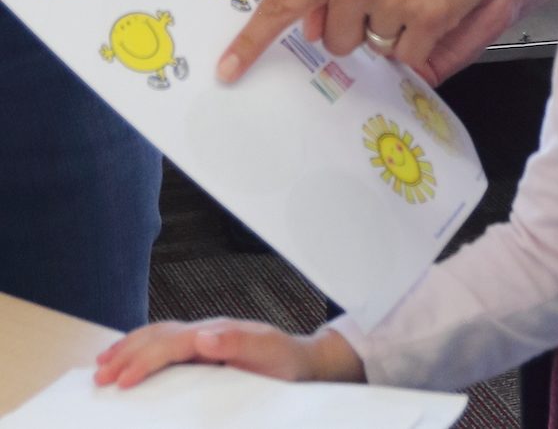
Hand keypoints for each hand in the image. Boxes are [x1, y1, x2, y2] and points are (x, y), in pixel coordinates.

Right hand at [93, 319, 363, 388]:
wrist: (303, 362)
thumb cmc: (285, 362)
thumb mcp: (268, 353)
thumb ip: (238, 343)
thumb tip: (202, 337)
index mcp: (218, 333)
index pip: (172, 344)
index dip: (145, 360)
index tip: (122, 382)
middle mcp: (208, 332)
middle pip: (159, 336)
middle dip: (127, 353)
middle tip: (99, 377)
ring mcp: (205, 340)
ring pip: (159, 336)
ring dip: (129, 348)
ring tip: (102, 364)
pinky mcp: (204, 351)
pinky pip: (167, 347)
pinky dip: (143, 350)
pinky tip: (131, 362)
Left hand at [217, 0, 547, 85]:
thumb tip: (315, 27)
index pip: (283, 4)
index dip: (252, 41)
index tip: (228, 69)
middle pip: (338, 40)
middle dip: (359, 28)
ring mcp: (392, 1)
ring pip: (376, 49)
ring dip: (394, 32)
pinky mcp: (426, 19)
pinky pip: (409, 57)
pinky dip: (420, 43)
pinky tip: (435, 7)